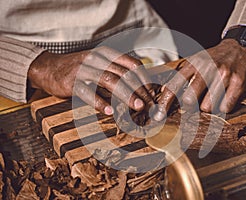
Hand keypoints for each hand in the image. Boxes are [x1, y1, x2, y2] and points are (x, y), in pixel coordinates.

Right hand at [28, 46, 153, 114]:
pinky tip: (109, 111)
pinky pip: (88, 92)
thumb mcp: (99, 64)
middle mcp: (97, 59)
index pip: (132, 64)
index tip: (152, 93)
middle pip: (124, 74)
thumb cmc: (79, 69)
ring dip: (126, 95)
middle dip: (140, 90)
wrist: (49, 67)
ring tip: (137, 107)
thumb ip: (116, 72)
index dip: (145, 78)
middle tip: (149, 104)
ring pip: (110, 81)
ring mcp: (84, 70)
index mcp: (107, 54)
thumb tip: (139, 88)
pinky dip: (100, 102)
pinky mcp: (72, 82)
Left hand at [154, 39, 245, 120]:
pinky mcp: (238, 83)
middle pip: (189, 100)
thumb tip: (165, 90)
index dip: (164, 103)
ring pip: (207, 106)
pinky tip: (225, 97)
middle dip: (191, 105)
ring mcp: (223, 75)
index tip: (158, 116)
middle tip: (197, 100)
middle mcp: (207, 68)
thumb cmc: (216, 57)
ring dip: (208, 106)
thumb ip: (181, 75)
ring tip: (213, 95)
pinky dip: (224, 106)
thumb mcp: (196, 60)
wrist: (242, 47)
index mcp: (193, 64)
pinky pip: (225, 107)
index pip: (174, 86)